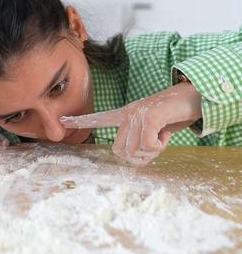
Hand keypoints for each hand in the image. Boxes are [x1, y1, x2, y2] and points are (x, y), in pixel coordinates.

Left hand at [60, 81, 201, 165]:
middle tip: (155, 144)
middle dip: (139, 156)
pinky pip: (147, 145)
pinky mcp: (149, 116)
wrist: (192, 98)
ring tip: (161, 135)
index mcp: (126, 115)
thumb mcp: (154, 130)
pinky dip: (159, 146)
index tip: (61, 121)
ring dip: (152, 151)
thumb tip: (134, 156)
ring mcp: (137, 113)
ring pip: (134, 150)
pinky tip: (166, 133)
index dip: (80, 121)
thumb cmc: (173, 116)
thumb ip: (141, 141)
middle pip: (120, 151)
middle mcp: (128, 113)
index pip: (98, 118)